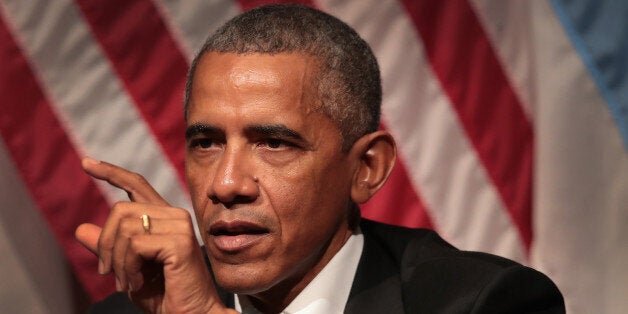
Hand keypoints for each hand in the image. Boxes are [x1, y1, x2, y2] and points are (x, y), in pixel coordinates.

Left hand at [75, 157, 234, 312]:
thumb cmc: (165, 296)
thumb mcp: (127, 269)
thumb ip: (109, 247)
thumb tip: (81, 229)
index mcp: (164, 218)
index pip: (136, 184)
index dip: (111, 172)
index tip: (86, 162)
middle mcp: (174, 215)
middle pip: (121, 209)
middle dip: (106, 244)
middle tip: (110, 274)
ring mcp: (179, 225)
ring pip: (125, 227)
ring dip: (117, 261)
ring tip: (128, 282)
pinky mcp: (179, 241)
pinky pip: (134, 244)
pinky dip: (128, 267)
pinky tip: (138, 282)